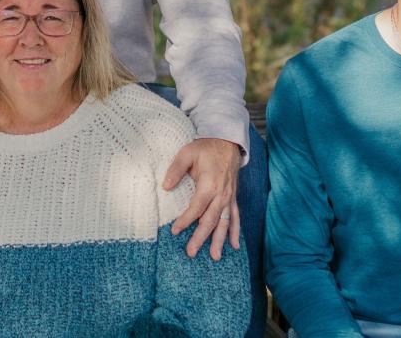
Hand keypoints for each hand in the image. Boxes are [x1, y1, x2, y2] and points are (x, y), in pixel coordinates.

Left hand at [163, 138, 241, 259]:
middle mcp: (221, 194)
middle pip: (210, 220)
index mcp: (209, 184)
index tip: (175, 231)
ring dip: (219, 240)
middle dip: (200, 237)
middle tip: (191, 252)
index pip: (196, 208)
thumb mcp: (187, 153)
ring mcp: (229, 198)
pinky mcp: (233, 198)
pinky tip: (235, 245)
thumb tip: (165, 187)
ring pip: (224, 223)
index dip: (186, 220)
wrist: (227, 143)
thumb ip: (175, 170)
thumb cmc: (205, 148)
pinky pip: (235, 217)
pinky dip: (235, 231)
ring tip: (214, 257)